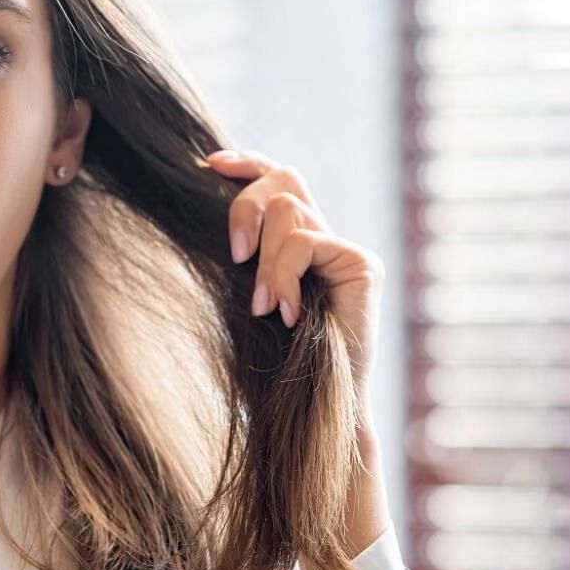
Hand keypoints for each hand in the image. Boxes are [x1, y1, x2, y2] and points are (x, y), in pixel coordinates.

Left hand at [204, 148, 385, 402]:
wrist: (311, 406)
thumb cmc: (270, 361)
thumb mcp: (243, 294)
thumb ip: (240, 254)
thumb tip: (207, 208)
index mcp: (295, 241)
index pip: (278, 179)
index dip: (247, 164)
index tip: (209, 164)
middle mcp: (324, 237)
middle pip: (282, 181)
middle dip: (245, 209)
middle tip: (234, 257)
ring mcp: (345, 249)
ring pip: (287, 211)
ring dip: (264, 260)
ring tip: (263, 306)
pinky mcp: (362, 263)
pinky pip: (304, 242)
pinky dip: (284, 276)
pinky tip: (286, 312)